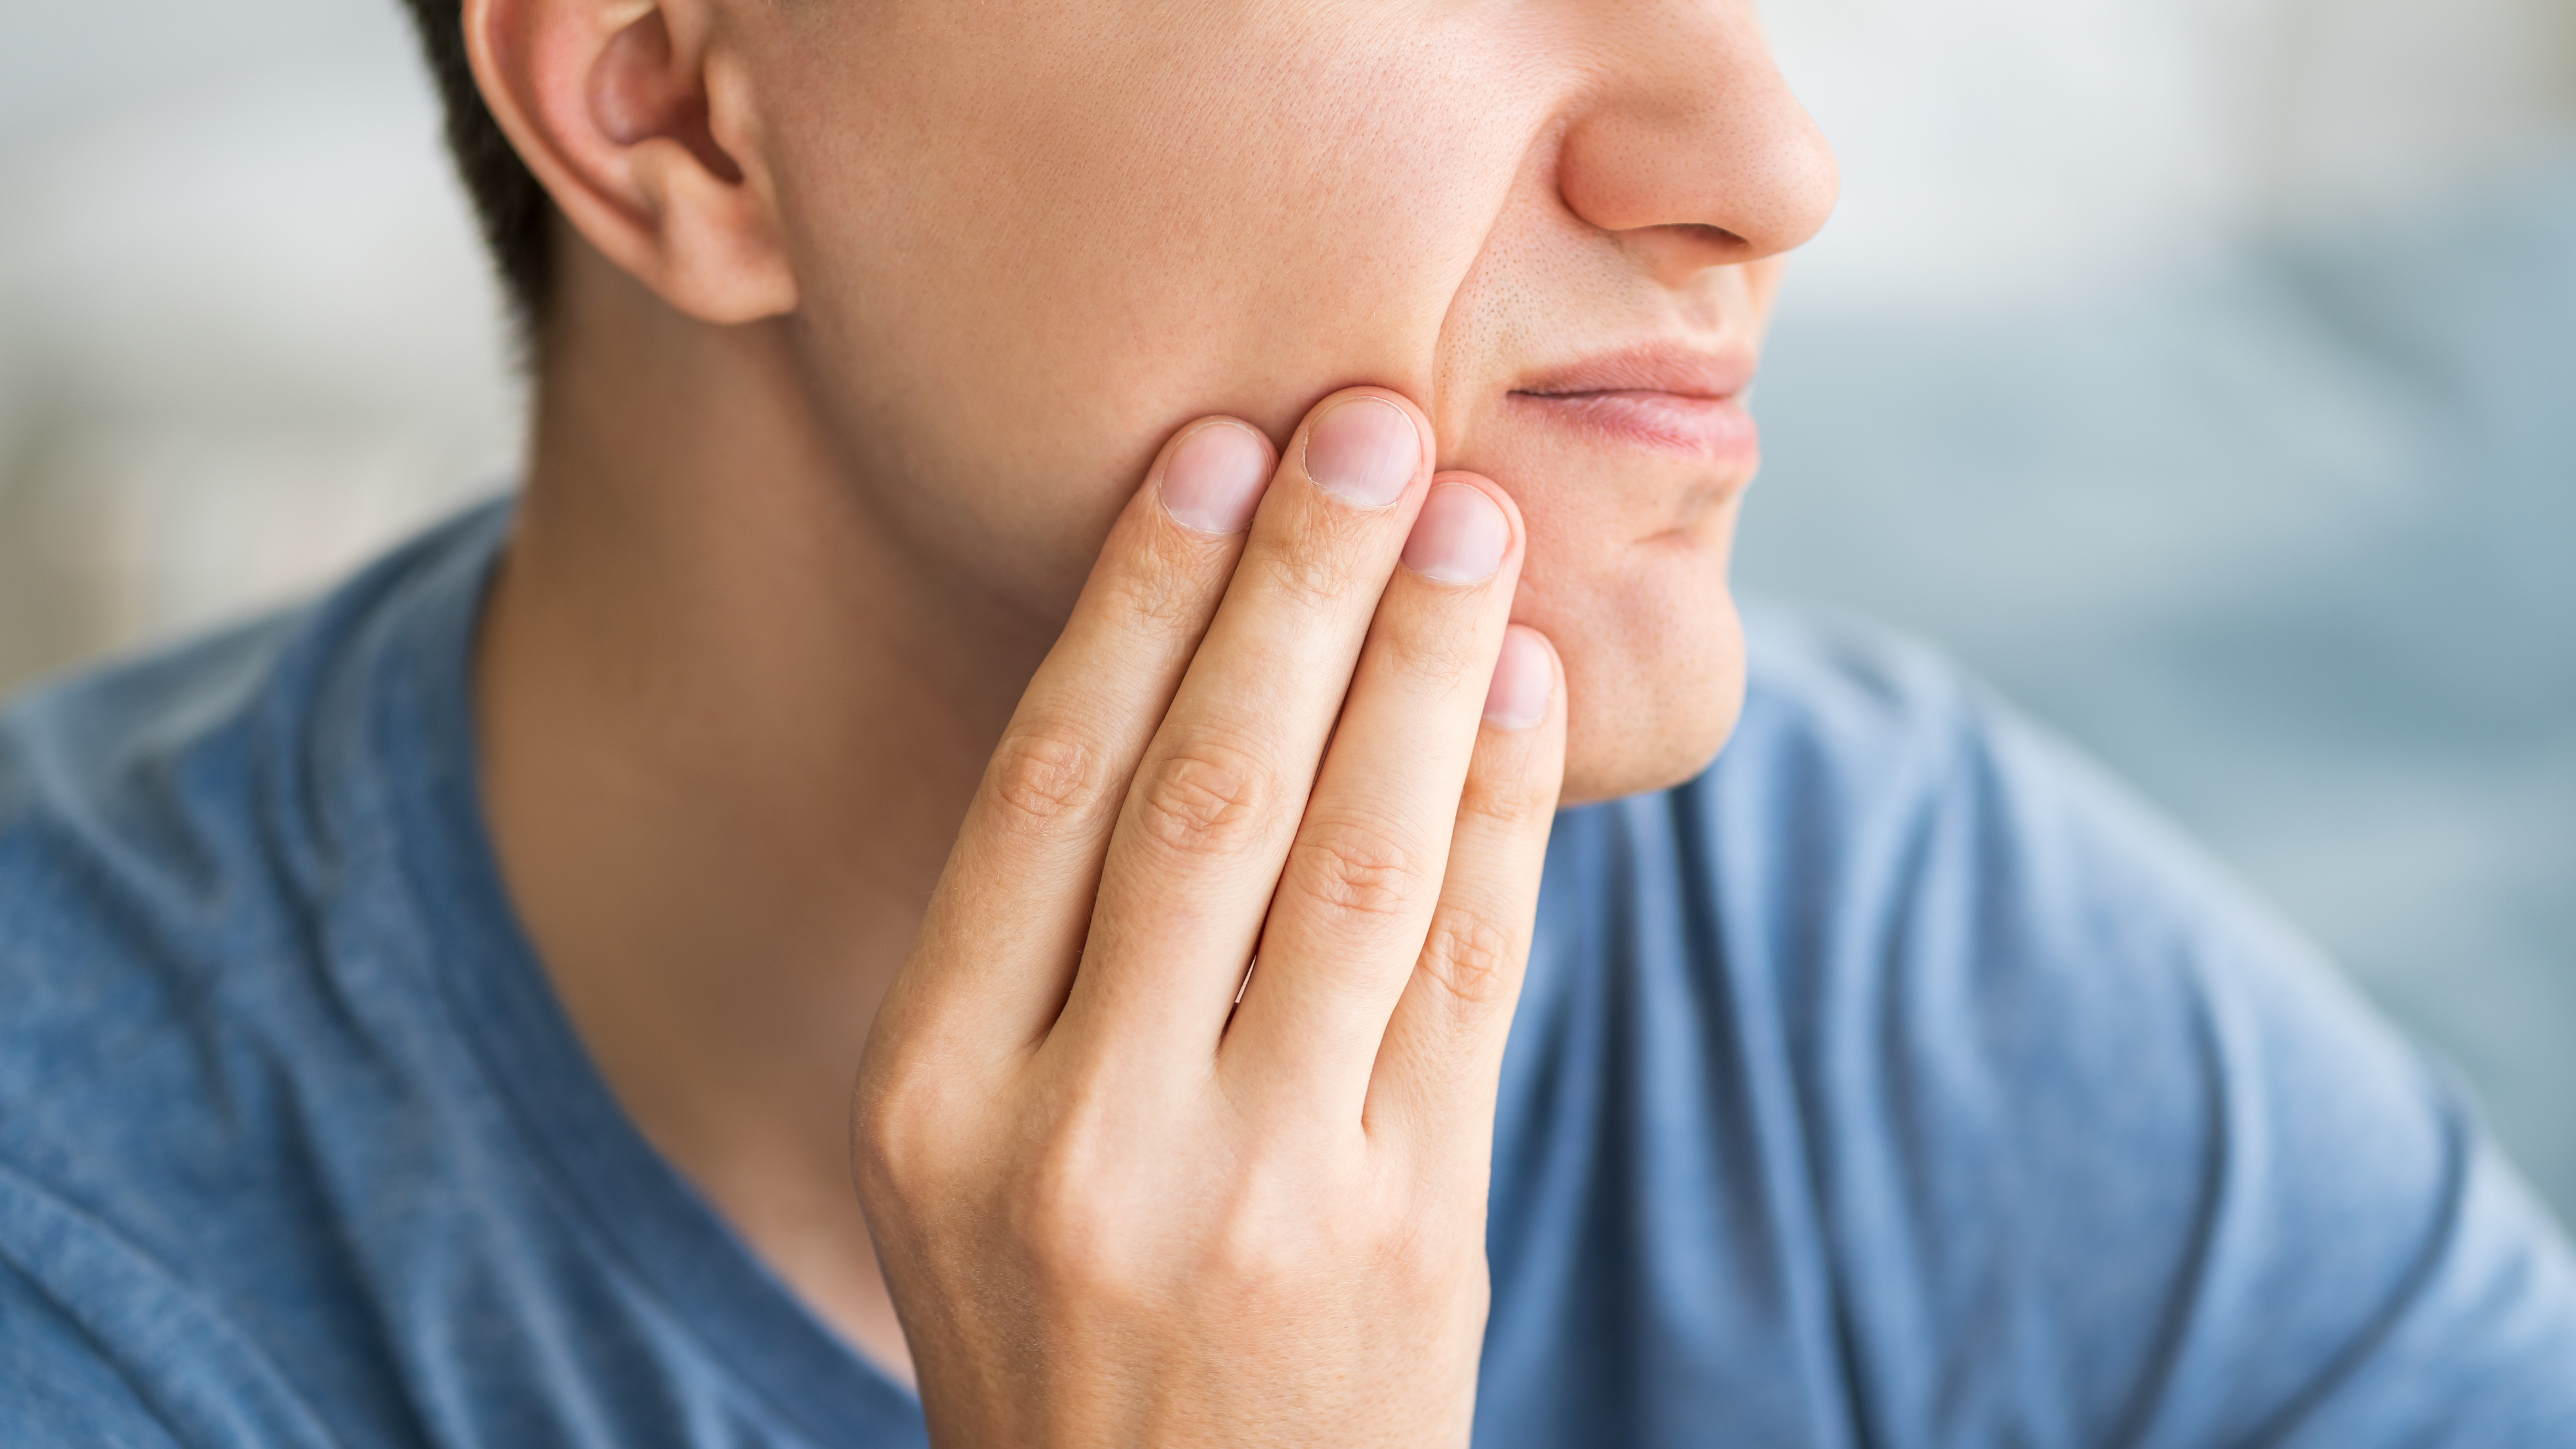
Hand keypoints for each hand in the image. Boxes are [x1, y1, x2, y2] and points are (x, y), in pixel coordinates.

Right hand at [851, 387, 1565, 1445]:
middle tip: (1371, 420)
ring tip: (1473, 518)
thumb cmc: (1062, 1326)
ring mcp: (1254, 1192)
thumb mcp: (960, 1161)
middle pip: (1204, 796)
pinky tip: (1521, 686)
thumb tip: (1190, 681)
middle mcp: (1077, 1136)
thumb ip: (1037, 960)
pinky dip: (1503, 812)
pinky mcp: (1410, 1233)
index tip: (1214, 454)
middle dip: (1299, 588)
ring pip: (1356, 864)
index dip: (1138, 603)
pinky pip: (1470, 977)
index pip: (1044, 794)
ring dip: (1424, 667)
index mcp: (930, 1100)